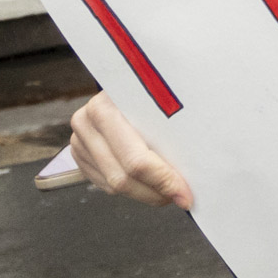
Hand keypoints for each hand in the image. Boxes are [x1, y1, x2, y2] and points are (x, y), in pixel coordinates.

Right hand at [68, 92, 193, 209]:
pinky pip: (105, 185)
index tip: (185, 193)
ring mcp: (79, 140)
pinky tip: (148, 183)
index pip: (136, 159)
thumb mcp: (162, 96)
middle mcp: (87, 122)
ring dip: (145, 193)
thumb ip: (172, 125)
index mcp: (106, 106)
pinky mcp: (79, 155)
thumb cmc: (151, 87)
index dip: (163, 179)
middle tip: (179, 196)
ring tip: (168, 190)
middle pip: (123, 177)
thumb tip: (197, 164)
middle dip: (156, 192)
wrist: (124, 80)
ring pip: (114, 185)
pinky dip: (131, 188)